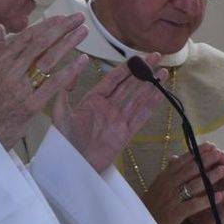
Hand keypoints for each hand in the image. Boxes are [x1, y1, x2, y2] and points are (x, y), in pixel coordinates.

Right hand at [0, 15, 88, 148]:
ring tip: (83, 32)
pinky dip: (69, 71)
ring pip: (48, 60)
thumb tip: (0, 28)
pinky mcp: (31, 105)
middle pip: (40, 44)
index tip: (62, 18)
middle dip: (61, 28)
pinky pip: (54, 84)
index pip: (26, 38)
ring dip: (68, 43)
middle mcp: (10, 71)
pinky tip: (82, 61)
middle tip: (78, 18)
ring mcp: (21, 88)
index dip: (46, 26)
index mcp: (0, 62)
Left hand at [51, 55, 168, 172]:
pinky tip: (160, 93)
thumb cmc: (63, 141)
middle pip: (130, 85)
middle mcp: (108, 107)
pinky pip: (141, 116)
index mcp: (93, 99)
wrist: (72, 166)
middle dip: (143, 71)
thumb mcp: (60, 111)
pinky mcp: (126, 134)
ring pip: (138, 99)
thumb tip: (79, 61)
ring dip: (151, 85)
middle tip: (156, 57)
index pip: (113, 79)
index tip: (137, 57)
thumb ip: (67, 87)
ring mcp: (118, 120)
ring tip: (163, 72)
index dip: (126, 68)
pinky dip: (152, 105)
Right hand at [140, 144, 223, 223]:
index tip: (210, 146)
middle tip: (220, 153)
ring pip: (194, 184)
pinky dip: (207, 200)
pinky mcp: (176, 213)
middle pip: (190, 169)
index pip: (182, 161)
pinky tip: (218, 196)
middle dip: (206, 160)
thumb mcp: (157, 186)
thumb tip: (175, 157)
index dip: (197, 153)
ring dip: (210, 177)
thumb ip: (168, 172)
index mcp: (164, 177)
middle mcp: (168, 185)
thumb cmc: (151, 206)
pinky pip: (194, 204)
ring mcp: (172, 198)